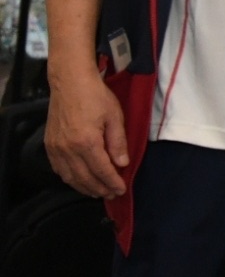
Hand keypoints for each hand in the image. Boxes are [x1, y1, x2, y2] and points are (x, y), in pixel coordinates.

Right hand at [46, 71, 128, 198]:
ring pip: (70, 177)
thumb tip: (122, 164)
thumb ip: (118, 142)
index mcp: (87, 142)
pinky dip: (70, 179)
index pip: (101, 170)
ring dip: (85, 187)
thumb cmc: (96, 96)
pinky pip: (59, 169)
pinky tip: (79, 180)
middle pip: (85, 178)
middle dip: (100, 188)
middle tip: (111, 194)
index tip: (121, 189)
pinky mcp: (49, 146)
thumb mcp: (115, 116)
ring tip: (98, 192)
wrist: (70, 83)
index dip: (112, 182)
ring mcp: (56, 149)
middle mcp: (68, 149)